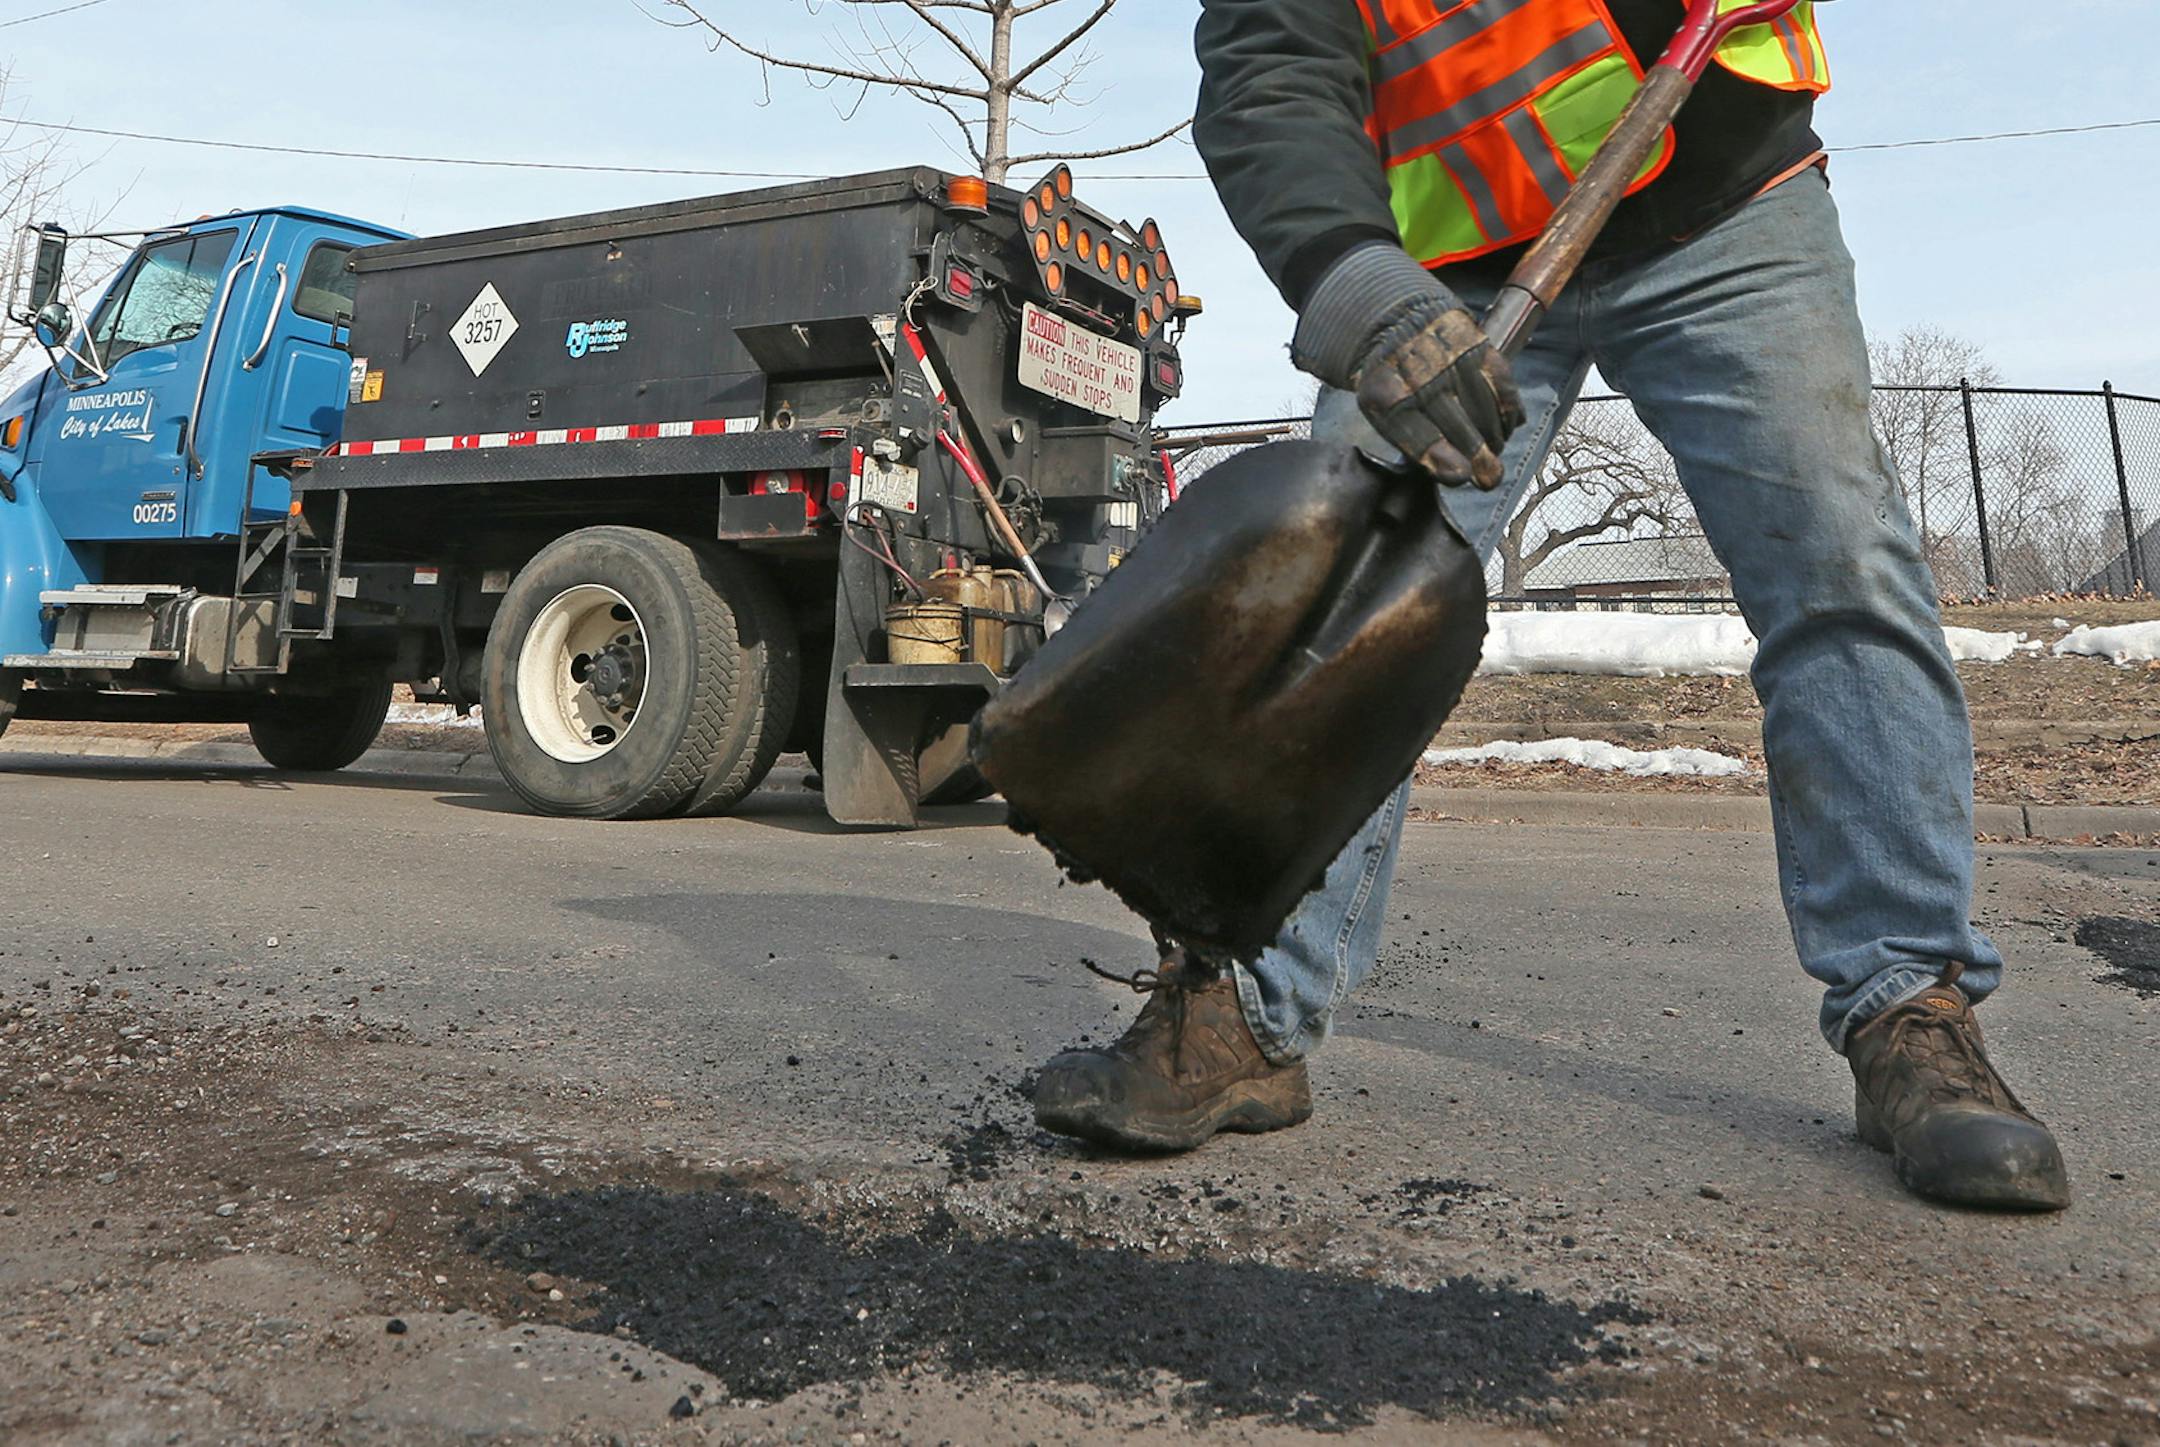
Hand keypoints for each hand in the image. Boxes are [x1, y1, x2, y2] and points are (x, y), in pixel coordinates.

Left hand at [1354, 297, 1521, 487]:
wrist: (1399, 324)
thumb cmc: (1394, 383)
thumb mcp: (1383, 412)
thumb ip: (1413, 443)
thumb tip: (1460, 474)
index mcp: (1387, 396)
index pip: (1418, 435)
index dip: (1443, 460)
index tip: (1463, 475)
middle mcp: (1421, 375)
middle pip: (1458, 426)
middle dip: (1478, 456)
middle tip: (1489, 478)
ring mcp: (1453, 359)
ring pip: (1486, 409)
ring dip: (1495, 438)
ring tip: (1494, 453)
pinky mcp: (1479, 347)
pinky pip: (1504, 387)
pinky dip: (1510, 413)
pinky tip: (1508, 428)